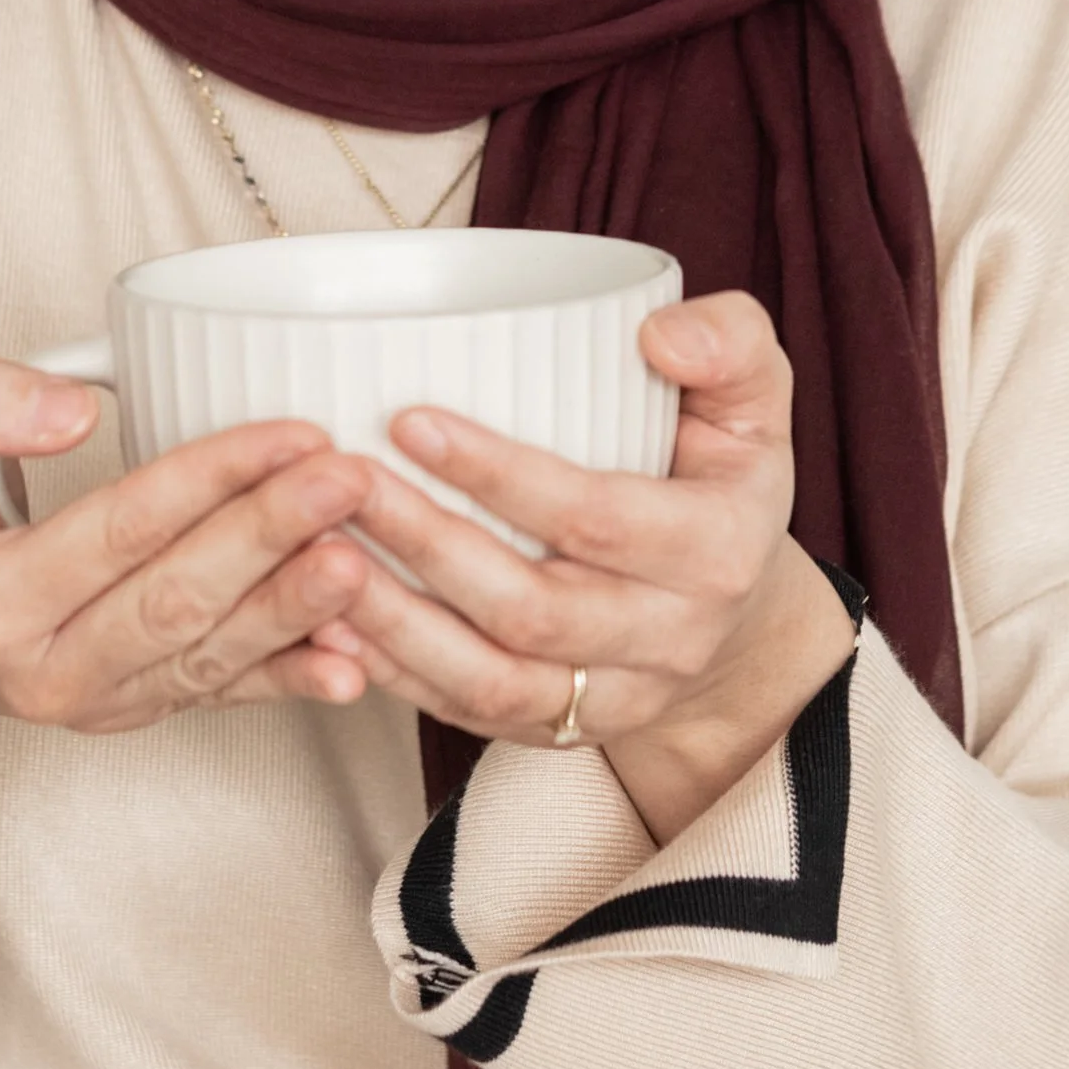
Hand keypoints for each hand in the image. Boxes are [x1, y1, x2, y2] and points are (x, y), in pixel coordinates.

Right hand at [0, 355, 376, 804]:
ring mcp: (102, 702)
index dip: (208, 479)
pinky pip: (227, 695)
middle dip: (273, 537)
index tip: (287, 433)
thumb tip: (73, 407)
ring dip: (298, 606)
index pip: (117, 530)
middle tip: (350, 479)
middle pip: (178, 598)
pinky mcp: (144, 709)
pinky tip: (356, 660)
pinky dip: (294, 678)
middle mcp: (47, 669)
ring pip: (213, 653)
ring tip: (367, 553)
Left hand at [315, 292, 856, 842]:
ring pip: (491, 681)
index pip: (594, 518)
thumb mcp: (754, 399)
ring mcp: (615, 700)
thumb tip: (657, 335)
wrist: (738, 613)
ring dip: (393, 623)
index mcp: (716, 550)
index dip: (498, 473)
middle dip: (425, 545)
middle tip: (340, 481)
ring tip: (314, 553)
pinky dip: (393, 674)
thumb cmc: (722, 477)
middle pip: (530, 608)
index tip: (407, 419)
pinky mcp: (563, 733)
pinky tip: (329, 620)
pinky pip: (468, 716)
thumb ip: (729, 342)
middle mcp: (670, 640)